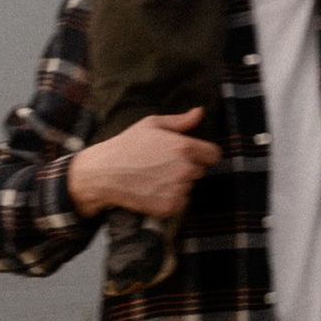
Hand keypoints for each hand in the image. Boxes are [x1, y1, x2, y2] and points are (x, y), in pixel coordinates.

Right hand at [68, 110, 221, 224]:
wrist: (106, 173)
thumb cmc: (128, 145)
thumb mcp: (152, 124)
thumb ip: (180, 121)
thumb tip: (200, 112)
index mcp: (183, 147)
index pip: (214, 154)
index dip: (204, 153)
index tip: (194, 154)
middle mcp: (184, 170)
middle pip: (201, 171)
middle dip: (188, 167)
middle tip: (165, 164)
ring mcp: (177, 190)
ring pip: (190, 187)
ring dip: (180, 184)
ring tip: (157, 176)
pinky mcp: (170, 208)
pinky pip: (181, 203)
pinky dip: (172, 199)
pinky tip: (154, 189)